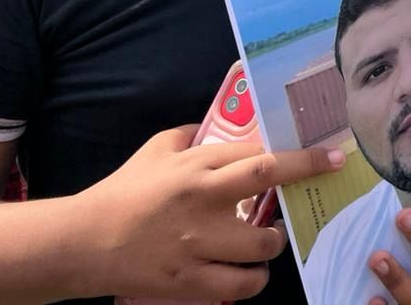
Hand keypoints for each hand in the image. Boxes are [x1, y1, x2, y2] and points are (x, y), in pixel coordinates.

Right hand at [79, 126, 343, 300]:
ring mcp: (198, 243)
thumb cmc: (121, 191)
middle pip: (269, 180)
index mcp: (197, 166)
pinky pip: (241, 286)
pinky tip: (250, 273)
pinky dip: (253, 281)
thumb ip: (190, 137)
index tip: (330, 156)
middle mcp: (203, 200)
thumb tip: (220, 125)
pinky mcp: (189, 282)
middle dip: (306, 177)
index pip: (261, 154)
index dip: (301, 156)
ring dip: (273, 242)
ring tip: (268, 240)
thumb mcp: (155, 151)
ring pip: (263, 243)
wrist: (80, 243)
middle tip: (321, 184)